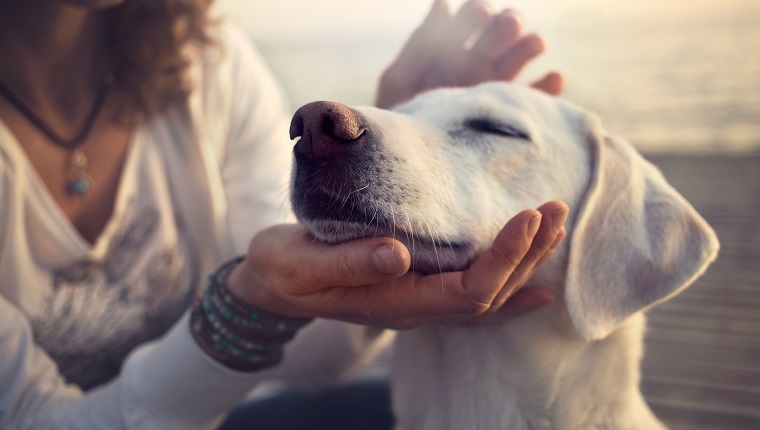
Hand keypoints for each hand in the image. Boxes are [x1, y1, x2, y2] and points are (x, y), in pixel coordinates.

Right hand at [228, 201, 567, 328]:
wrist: (272, 285)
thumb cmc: (284, 271)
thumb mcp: (302, 264)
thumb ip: (348, 262)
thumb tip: (398, 253)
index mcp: (396, 303)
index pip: (468, 290)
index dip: (504, 258)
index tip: (528, 217)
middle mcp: (417, 307)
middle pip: (490, 293)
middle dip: (528, 253)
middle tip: (555, 208)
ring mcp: (419, 301)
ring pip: (488, 293)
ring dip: (525, 261)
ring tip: (554, 225)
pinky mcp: (416, 285)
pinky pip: (473, 295)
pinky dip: (510, 286)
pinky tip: (537, 282)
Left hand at [376, 0, 563, 108]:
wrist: (410, 163)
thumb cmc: (399, 120)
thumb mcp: (400, 81)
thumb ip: (419, 46)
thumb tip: (443, 4)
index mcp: (450, 51)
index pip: (470, 21)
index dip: (477, 14)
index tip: (482, 14)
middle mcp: (476, 65)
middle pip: (500, 34)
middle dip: (507, 24)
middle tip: (510, 25)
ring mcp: (495, 88)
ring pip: (520, 59)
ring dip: (529, 46)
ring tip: (535, 43)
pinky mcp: (510, 115)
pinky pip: (535, 98)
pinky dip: (548, 87)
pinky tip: (554, 78)